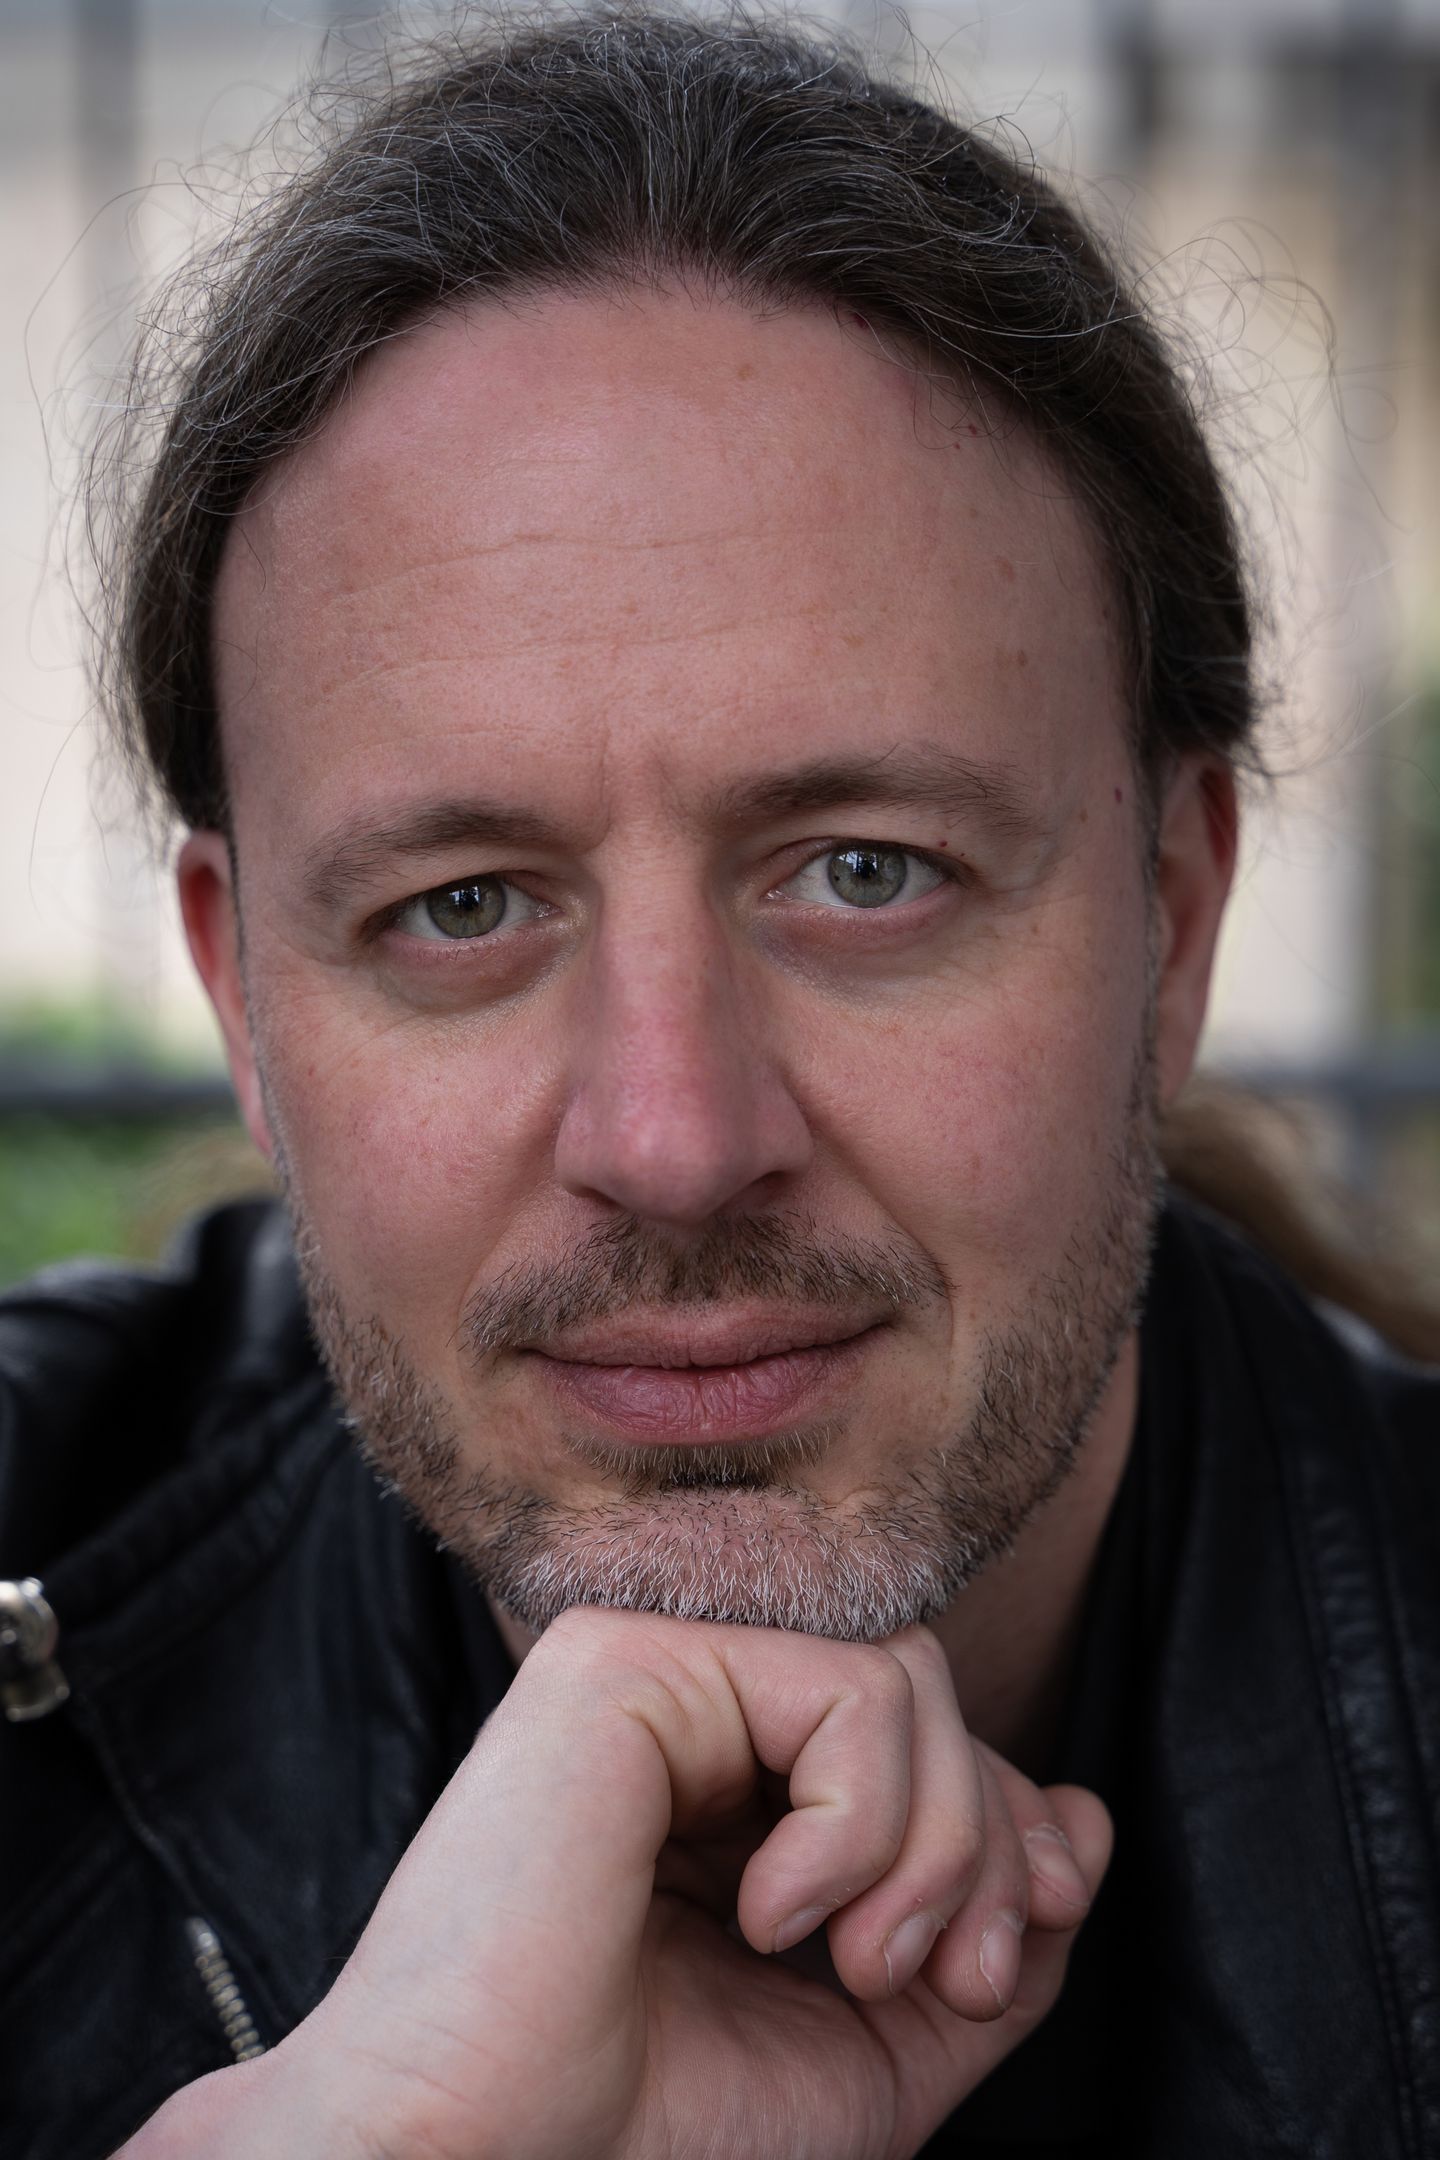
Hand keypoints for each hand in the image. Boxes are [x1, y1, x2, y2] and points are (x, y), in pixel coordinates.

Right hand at [127, 1609, 1110, 2159]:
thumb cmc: (653, 2128)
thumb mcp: (875, 2042)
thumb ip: (984, 1937)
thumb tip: (1087, 1818)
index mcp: (730, 1790)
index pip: (923, 1739)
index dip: (1002, 1832)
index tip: (995, 1962)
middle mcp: (689, 1712)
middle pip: (926, 1699)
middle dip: (982, 1845)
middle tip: (941, 1979)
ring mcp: (652, 1673)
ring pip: (901, 1682)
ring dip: (932, 1844)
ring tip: (854, 1961)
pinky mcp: (625, 1664)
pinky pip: (846, 1690)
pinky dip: (863, 1823)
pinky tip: (772, 1914)